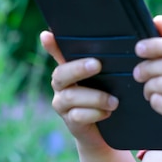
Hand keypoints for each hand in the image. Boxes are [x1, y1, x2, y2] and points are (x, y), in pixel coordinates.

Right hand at [40, 31, 117, 151]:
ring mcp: (63, 105)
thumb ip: (102, 59)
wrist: (107, 127)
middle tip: (97, 65)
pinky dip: (95, 113)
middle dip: (78, 68)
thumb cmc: (106, 94)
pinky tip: (107, 113)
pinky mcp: (71, 123)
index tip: (46, 35)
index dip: (50, 45)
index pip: (57, 53)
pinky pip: (77, 116)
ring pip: (71, 96)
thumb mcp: (106, 75)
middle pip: (60, 74)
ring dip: (96, 97)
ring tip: (114, 101)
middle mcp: (61, 85)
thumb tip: (105, 38)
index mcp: (69, 70)